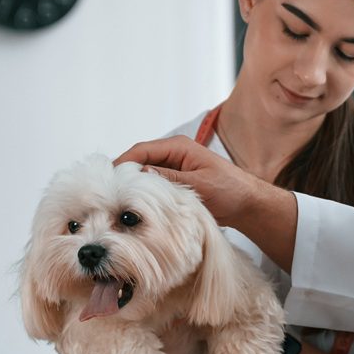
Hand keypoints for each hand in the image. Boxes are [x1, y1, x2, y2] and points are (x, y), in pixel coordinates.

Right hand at [115, 136, 280, 228]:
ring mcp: (172, 169)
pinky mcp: (174, 183)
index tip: (107, 179)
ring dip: (131, 187)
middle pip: (138, 162)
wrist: (247, 204)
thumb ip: (170, 180)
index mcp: (178, 147)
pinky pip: (151, 186)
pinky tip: (132, 207)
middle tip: (105, 193)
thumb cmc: (230, 191)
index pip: (141, 151)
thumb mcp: (198, 185)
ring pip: (142, 176)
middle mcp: (172, 155)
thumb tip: (140, 175)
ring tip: (114, 201)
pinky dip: (142, 195)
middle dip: (122, 176)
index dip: (122, 163)